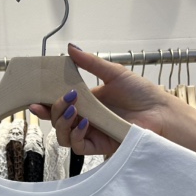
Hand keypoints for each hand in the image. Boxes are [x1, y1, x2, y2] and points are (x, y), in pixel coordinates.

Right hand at [29, 44, 174, 156]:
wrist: (160, 112)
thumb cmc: (142, 93)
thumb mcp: (113, 72)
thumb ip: (90, 63)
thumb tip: (70, 48)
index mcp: (87, 102)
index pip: (59, 105)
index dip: (45, 104)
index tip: (35, 98)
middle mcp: (86, 119)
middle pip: (57, 121)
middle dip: (54, 111)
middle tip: (63, 98)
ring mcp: (92, 134)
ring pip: (63, 136)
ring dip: (63, 122)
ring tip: (73, 109)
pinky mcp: (99, 146)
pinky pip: (78, 147)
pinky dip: (77, 135)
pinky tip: (85, 123)